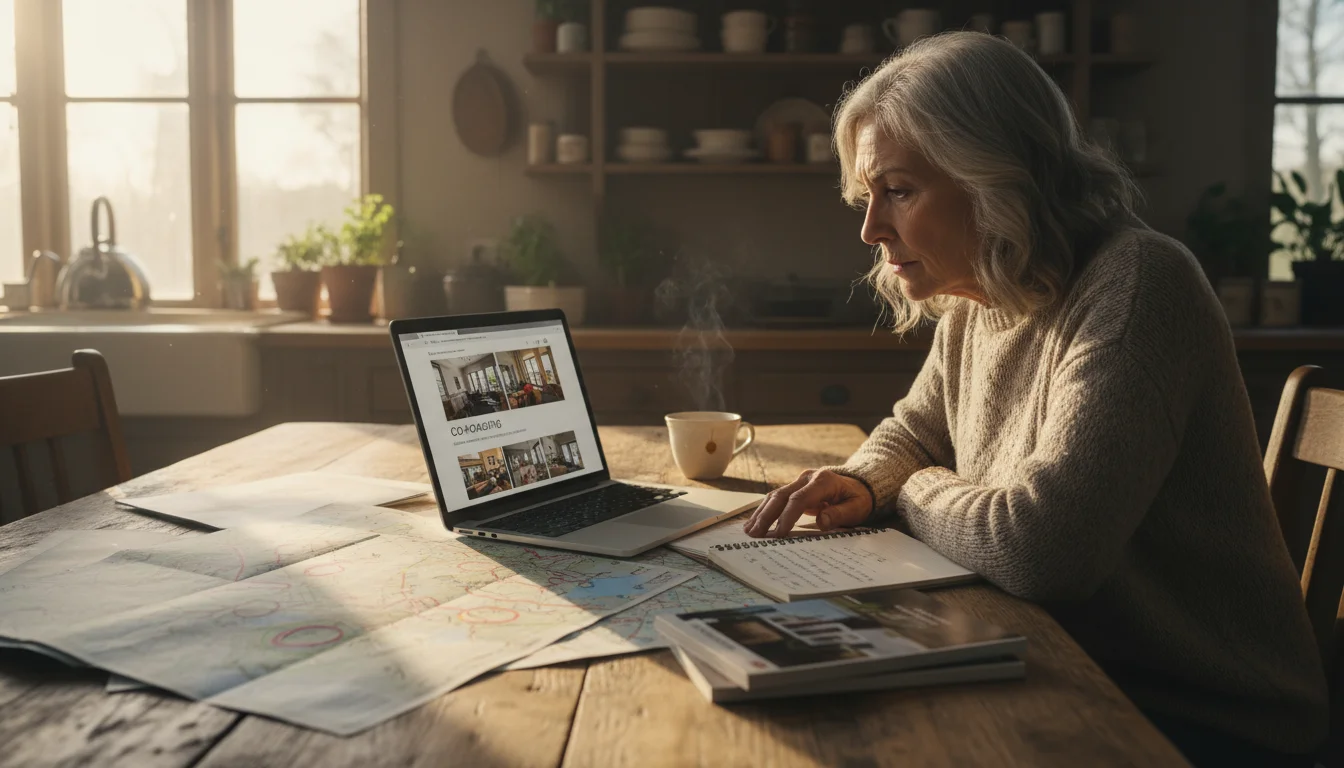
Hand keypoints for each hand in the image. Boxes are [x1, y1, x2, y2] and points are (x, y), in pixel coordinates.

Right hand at [744, 469, 873, 537]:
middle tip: (754, 534)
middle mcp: (807, 478)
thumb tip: (822, 522)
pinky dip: (765, 511)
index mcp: (823, 480)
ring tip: (749, 531)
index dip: (787, 517)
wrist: (858, 484)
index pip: (799, 499)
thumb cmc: (858, 498)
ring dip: (761, 514)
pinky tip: (755, 522)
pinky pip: (777, 499)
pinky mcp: (794, 488)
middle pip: (781, 496)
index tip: (779, 534)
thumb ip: (840, 514)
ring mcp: (799, 482)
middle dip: (766, 516)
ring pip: (775, 496)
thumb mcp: (857, 508)